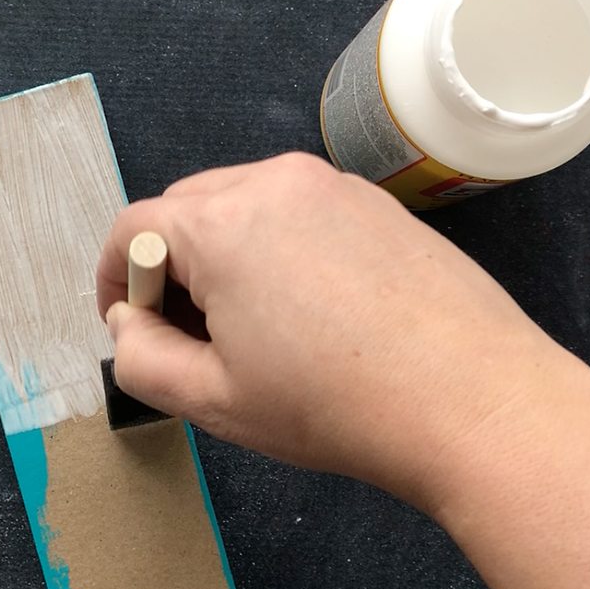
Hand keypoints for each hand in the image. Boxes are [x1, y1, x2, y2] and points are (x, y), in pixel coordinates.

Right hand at [95, 153, 559, 510]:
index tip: (129, 327)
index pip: (135, 229)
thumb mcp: (213, 399)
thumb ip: (139, 359)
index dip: (116, 281)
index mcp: (223, 221)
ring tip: (256, 330)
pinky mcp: (382, 205)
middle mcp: (278, 181)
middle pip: (190, 210)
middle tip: (191, 338)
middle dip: (172, 269)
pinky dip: (284, 251)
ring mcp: (338, 187)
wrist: (473, 402)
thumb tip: (128, 323)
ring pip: (249, 208)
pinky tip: (315, 313)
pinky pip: (305, 215)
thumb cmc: (335, 407)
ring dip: (229, 258)